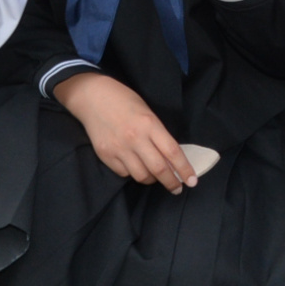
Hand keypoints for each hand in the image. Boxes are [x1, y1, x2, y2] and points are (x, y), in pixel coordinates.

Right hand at [57, 70, 198, 191]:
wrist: (92, 97)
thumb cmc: (125, 100)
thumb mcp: (147, 112)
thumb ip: (158, 134)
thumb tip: (170, 157)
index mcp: (149, 124)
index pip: (172, 152)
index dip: (184, 169)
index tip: (192, 181)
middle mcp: (135, 139)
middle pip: (158, 169)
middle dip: (171, 182)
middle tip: (177, 188)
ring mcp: (119, 149)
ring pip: (141, 176)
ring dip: (152, 179)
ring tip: (155, 176)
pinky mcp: (106, 156)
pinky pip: (124, 173)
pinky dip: (133, 173)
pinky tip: (135, 166)